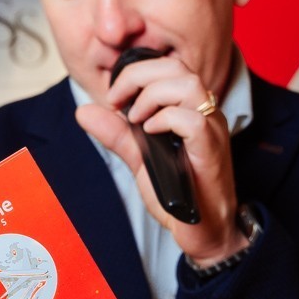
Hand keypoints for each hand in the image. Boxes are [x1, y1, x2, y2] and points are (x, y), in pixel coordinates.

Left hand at [76, 53, 248, 265]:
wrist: (205, 232)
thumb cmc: (181, 195)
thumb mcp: (141, 158)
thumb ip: (117, 134)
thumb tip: (85, 110)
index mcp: (191, 110)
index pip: (168, 67)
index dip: (136, 72)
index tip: (114, 96)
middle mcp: (205, 114)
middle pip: (177, 67)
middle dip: (138, 76)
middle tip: (117, 101)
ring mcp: (212, 131)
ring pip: (188, 85)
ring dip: (152, 95)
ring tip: (136, 119)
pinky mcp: (211, 151)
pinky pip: (193, 120)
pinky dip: (165, 120)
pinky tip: (150, 134)